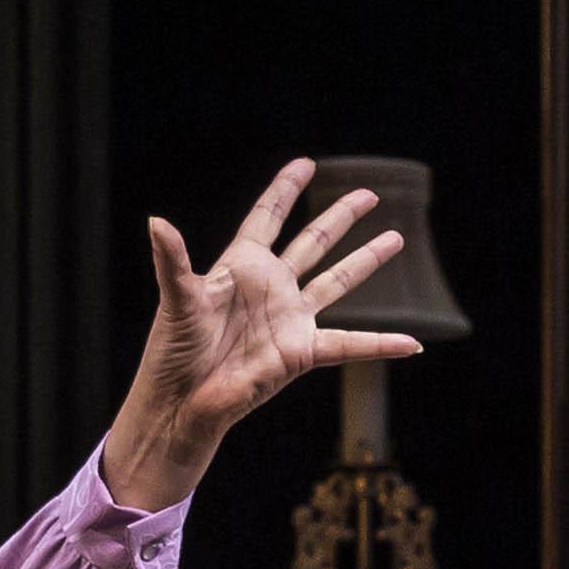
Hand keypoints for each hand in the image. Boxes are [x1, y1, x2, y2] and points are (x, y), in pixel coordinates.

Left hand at [101, 159, 418, 509]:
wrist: (183, 403)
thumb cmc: (172, 353)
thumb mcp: (176, 300)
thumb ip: (173, 261)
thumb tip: (156, 223)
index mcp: (240, 267)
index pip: (267, 217)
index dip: (285, 190)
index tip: (306, 165)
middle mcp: (271, 288)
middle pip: (313, 242)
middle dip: (340, 217)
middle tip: (368, 194)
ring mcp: (290, 319)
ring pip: (337, 281)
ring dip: (366, 261)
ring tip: (395, 238)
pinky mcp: (302, 353)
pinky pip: (349, 345)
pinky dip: (380, 345)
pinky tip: (411, 343)